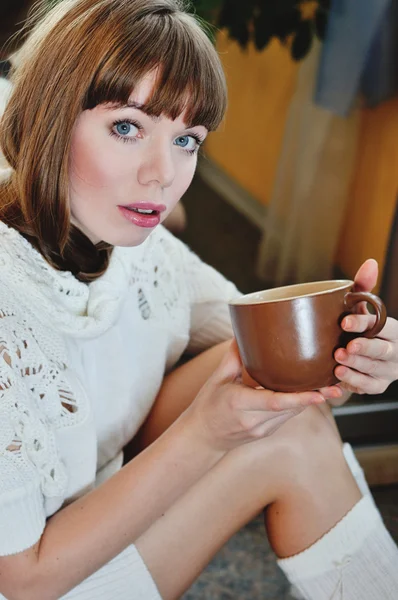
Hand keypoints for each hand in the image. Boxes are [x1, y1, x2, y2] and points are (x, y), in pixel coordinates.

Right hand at [185, 340, 324, 452]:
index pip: (274, 402)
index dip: (299, 398)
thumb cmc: (207, 406)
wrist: (201, 438)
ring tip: (330, 387)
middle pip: (291, 408)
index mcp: (239, 403)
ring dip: (309, 401)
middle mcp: (253, 419)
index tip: (318, 393)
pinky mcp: (266, 432)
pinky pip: (286, 417)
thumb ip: (233, 357)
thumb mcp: (216, 379)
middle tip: (335, 384)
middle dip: (314, 397)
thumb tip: (244, 334)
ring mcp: (261, 429)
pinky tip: (309, 393)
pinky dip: (298, 405)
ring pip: (292, 414)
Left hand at [321, 259, 397, 399]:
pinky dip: (351, 383)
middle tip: (345, 348)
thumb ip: (363, 288)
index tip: (344, 322)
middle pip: (382, 351)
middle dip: (364, 350)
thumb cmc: (362, 327)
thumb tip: (369, 263)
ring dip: (356, 367)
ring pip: (374, 371)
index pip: (382, 326)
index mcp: (393, 330)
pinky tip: (336, 379)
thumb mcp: (363, 307)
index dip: (363, 324)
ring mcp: (387, 371)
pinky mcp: (376, 386)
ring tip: (337, 362)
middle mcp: (394, 351)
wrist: (366, 355)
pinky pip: (366, 387)